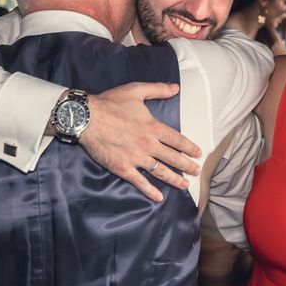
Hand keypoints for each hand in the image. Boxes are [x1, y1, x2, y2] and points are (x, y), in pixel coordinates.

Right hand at [79, 82, 201, 201]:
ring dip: (174, 179)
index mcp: (153, 127)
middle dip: (187, 165)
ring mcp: (136, 158)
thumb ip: (157, 89)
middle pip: (173, 158)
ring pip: (160, 172)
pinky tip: (158, 197)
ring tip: (184, 185)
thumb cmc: (111, 102)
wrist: (87, 118)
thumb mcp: (136, 90)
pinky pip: (139, 182)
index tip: (198, 154)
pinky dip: (150, 191)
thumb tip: (175, 88)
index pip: (177, 140)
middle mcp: (148, 144)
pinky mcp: (122, 168)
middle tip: (197, 171)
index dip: (189, 147)